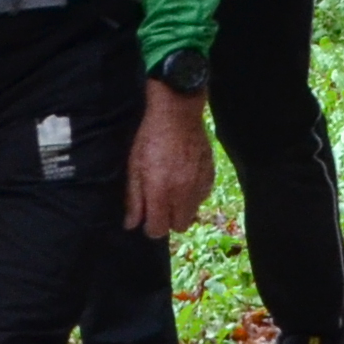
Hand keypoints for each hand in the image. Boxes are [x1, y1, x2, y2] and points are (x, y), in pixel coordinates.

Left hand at [130, 86, 214, 238]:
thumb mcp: (134, 168)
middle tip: (160, 205)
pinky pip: (203, 196)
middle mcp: (183, 193)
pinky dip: (194, 194)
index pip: (159, 229)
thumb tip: (132, 224)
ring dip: (182, 208)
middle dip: (169, 221)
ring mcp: (199, 184)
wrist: (178, 114)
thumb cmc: (150, 139)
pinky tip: (185, 179)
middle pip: (180, 226)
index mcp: (160, 192)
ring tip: (173, 189)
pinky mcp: (211, 175)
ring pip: (193, 212)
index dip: (151, 227)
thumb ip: (134, 199)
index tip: (147, 218)